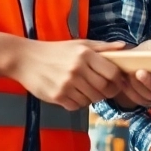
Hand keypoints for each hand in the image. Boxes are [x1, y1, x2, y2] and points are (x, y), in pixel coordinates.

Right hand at [7, 39, 126, 109]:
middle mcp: (77, 69)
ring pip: (91, 99)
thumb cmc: (55, 51)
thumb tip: (124, 47)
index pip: (112, 73)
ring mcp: (67, 84)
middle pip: (104, 89)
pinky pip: (77, 106)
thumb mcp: (79, 44)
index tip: (117, 82)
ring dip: (92, 97)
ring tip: (85, 89)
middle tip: (103, 89)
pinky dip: (78, 102)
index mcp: (85, 54)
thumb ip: (103, 47)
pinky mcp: (57, 96)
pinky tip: (72, 93)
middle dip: (107, 91)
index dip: (118, 80)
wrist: (25, 59)